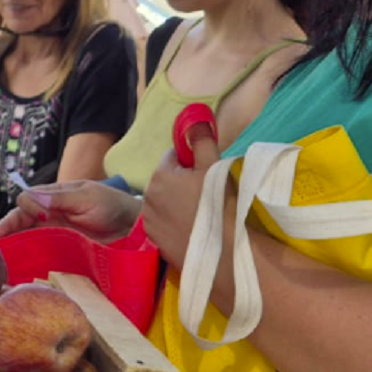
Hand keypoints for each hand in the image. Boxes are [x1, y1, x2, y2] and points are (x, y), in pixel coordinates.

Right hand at [0, 181, 140, 242]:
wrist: (134, 229)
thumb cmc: (112, 206)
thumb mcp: (87, 198)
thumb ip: (59, 198)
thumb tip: (29, 198)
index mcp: (53, 195)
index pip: (27, 199)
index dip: (26, 208)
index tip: (36, 216)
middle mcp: (49, 213)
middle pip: (21, 219)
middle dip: (8, 228)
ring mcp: (53, 233)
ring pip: (26, 236)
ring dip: (14, 243)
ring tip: (2, 255)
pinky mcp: (59, 250)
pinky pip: (38, 251)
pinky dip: (28, 256)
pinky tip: (19, 264)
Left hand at [142, 135, 219, 267]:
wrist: (224, 254)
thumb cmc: (221, 205)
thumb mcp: (214, 166)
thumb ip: (201, 140)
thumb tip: (195, 117)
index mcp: (160, 176)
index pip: (173, 156)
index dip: (190, 160)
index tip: (206, 171)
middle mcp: (148, 198)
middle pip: (167, 179)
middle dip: (183, 181)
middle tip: (208, 193)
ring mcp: (149, 222)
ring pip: (165, 202)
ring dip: (178, 202)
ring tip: (203, 212)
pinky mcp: (155, 242)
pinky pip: (165, 223)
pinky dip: (175, 221)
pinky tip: (195, 228)